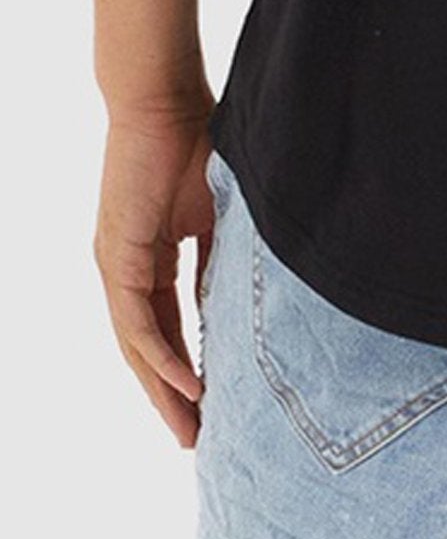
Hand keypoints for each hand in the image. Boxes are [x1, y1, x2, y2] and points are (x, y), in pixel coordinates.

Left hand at [93, 104, 215, 447]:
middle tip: (195, 438)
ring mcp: (116, 265)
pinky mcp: (117, 256)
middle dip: (169, 397)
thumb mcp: (217, 213)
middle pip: (144, 349)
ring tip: (191, 427)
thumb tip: (238, 301)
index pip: (163, 327)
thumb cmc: (194, 142)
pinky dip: (163, 356)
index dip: (184, 366)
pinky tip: (188, 383)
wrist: (164, 100)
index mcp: (147, 259)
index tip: (213, 402)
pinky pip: (137, 321)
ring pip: (137, 345)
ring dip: (163, 390)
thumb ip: (219, 258)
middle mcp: (124, 270)